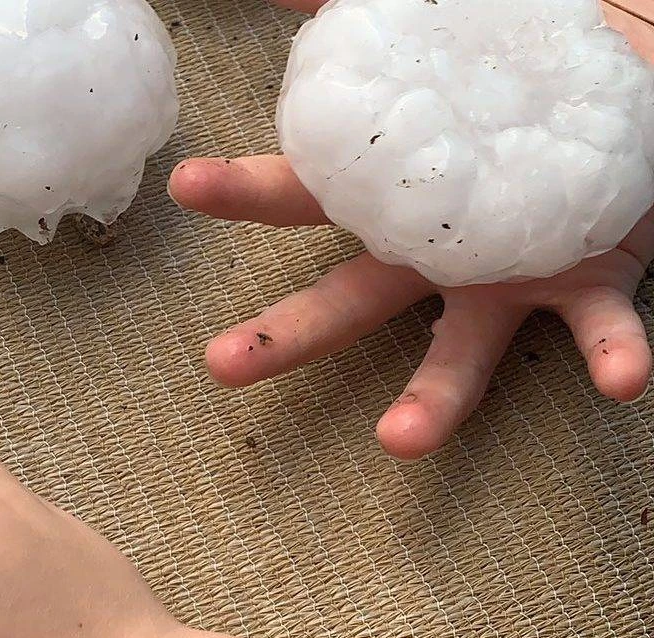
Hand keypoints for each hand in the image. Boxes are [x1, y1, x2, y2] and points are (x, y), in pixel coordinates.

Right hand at [170, 0, 653, 460]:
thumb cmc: (533, 82)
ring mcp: (507, 281)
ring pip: (458, 353)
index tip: (186, 186)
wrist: (636, 123)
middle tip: (221, 364)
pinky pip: (599, 331)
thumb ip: (381, 10)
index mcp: (401, 195)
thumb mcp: (457, 31)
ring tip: (395, 438)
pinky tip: (620, 381)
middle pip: (349, 301)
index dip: (244, 190)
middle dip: (285, 334)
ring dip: (430, 399)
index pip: (306, 192)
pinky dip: (610, 357)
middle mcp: (439, 253)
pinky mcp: (588, 289)